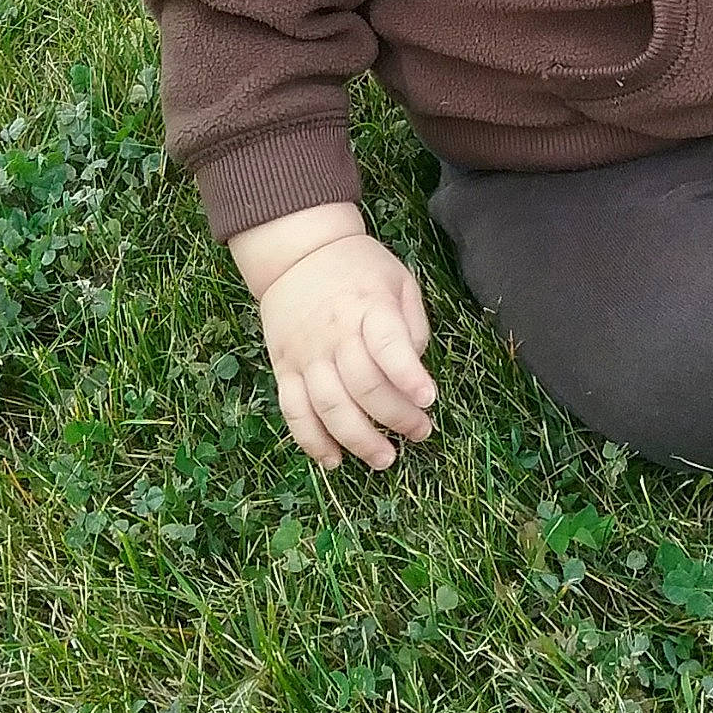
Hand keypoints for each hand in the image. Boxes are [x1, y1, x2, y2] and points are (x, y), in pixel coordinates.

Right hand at [252, 228, 436, 470]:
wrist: (298, 252)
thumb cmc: (358, 267)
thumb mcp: (398, 279)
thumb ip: (412, 323)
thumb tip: (415, 368)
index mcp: (368, 306)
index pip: (389, 345)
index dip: (409, 376)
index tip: (429, 399)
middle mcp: (335, 333)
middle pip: (364, 386)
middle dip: (396, 418)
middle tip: (420, 433)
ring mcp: (306, 354)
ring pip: (330, 407)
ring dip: (359, 441)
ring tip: (385, 458)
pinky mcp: (284, 369)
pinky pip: (294, 413)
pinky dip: (312, 442)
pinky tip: (334, 460)